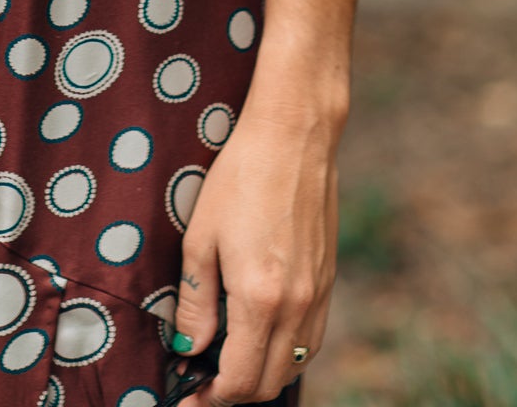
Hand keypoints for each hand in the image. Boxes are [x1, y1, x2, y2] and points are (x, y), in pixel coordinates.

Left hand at [170, 107, 338, 403]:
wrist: (294, 135)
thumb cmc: (240, 177)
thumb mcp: (200, 237)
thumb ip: (196, 302)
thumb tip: (190, 350)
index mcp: (260, 299)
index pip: (239, 381)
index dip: (210, 398)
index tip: (187, 394)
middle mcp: (297, 306)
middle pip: (269, 383)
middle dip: (233, 393)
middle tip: (203, 381)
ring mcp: (318, 295)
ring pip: (294, 366)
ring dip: (262, 376)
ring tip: (230, 361)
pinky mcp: (328, 279)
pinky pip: (310, 340)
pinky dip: (286, 353)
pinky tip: (262, 335)